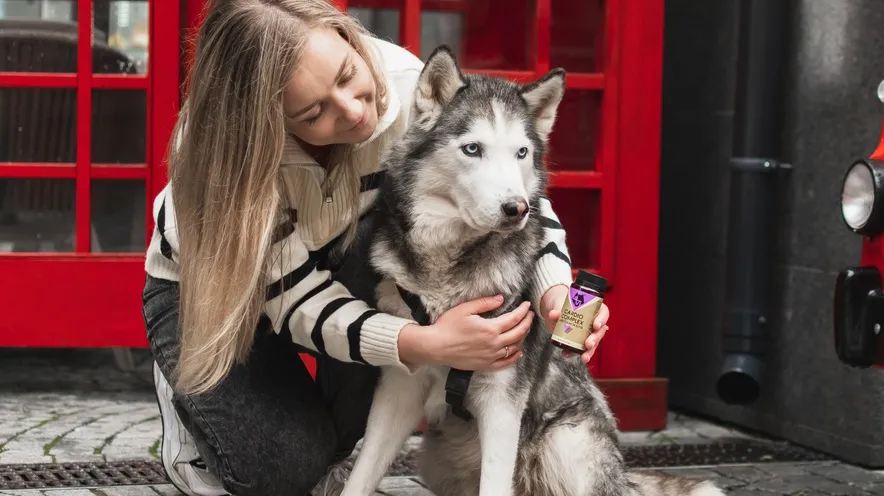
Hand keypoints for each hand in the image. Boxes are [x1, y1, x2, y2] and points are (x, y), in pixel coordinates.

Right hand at [398, 295, 532, 370]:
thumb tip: (501, 299)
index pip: (514, 318)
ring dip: (523, 338)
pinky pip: (505, 363)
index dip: (523, 311)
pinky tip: (518, 351)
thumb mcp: (465, 309)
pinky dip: (514, 357)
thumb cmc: (447, 326)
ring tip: (524, 329)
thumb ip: (485, 303)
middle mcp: (494, 344)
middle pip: (519, 333)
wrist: (436, 347)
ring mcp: (491, 356)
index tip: (527, 305)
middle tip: (530, 315)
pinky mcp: (485, 365)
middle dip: (527, 323)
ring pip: (514, 348)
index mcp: (490, 329)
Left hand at [540, 284, 609, 363]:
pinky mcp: (578, 342)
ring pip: (592, 344)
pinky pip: (578, 349)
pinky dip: (572, 353)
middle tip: (588, 344)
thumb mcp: (560, 305)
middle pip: (599, 332)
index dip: (602, 320)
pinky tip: (566, 354)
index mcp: (595, 309)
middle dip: (595, 339)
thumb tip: (553, 314)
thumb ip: (557, 310)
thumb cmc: (563, 304)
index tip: (596, 326)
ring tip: (584, 358)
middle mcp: (594, 323)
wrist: (556, 312)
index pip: (604, 313)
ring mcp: (587, 334)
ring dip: (589, 352)